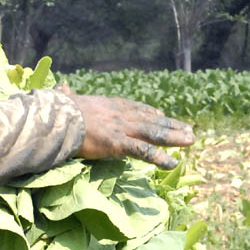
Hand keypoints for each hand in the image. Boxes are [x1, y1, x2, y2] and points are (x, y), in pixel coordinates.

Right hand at [64, 92, 194, 168]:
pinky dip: (159, 158)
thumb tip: (61, 86)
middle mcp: (121, 114)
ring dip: (174, 137)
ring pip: (154, 133)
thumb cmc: (59, 110)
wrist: (59, 118)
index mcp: (110, 104)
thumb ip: (67, 94)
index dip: (150, 111)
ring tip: (190, 140)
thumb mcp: (67, 99)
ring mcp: (122, 128)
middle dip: (171, 124)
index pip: (135, 107)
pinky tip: (173, 163)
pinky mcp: (119, 143)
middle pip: (152, 119)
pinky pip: (144, 151)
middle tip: (188, 129)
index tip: (161, 113)